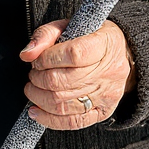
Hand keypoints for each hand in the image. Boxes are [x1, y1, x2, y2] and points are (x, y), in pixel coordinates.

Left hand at [20, 19, 135, 129]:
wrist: (121, 55)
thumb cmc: (92, 38)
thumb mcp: (70, 26)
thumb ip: (46, 35)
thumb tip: (27, 54)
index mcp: (104, 45)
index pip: (73, 54)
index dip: (47, 59)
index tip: (38, 60)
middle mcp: (108, 72)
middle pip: (63, 82)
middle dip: (38, 80)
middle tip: (34, 75)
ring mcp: (106, 95)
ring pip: (63, 104)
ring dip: (38, 98)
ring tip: (33, 89)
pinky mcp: (102, 112)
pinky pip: (72, 122)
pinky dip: (48, 119)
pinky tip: (36, 111)